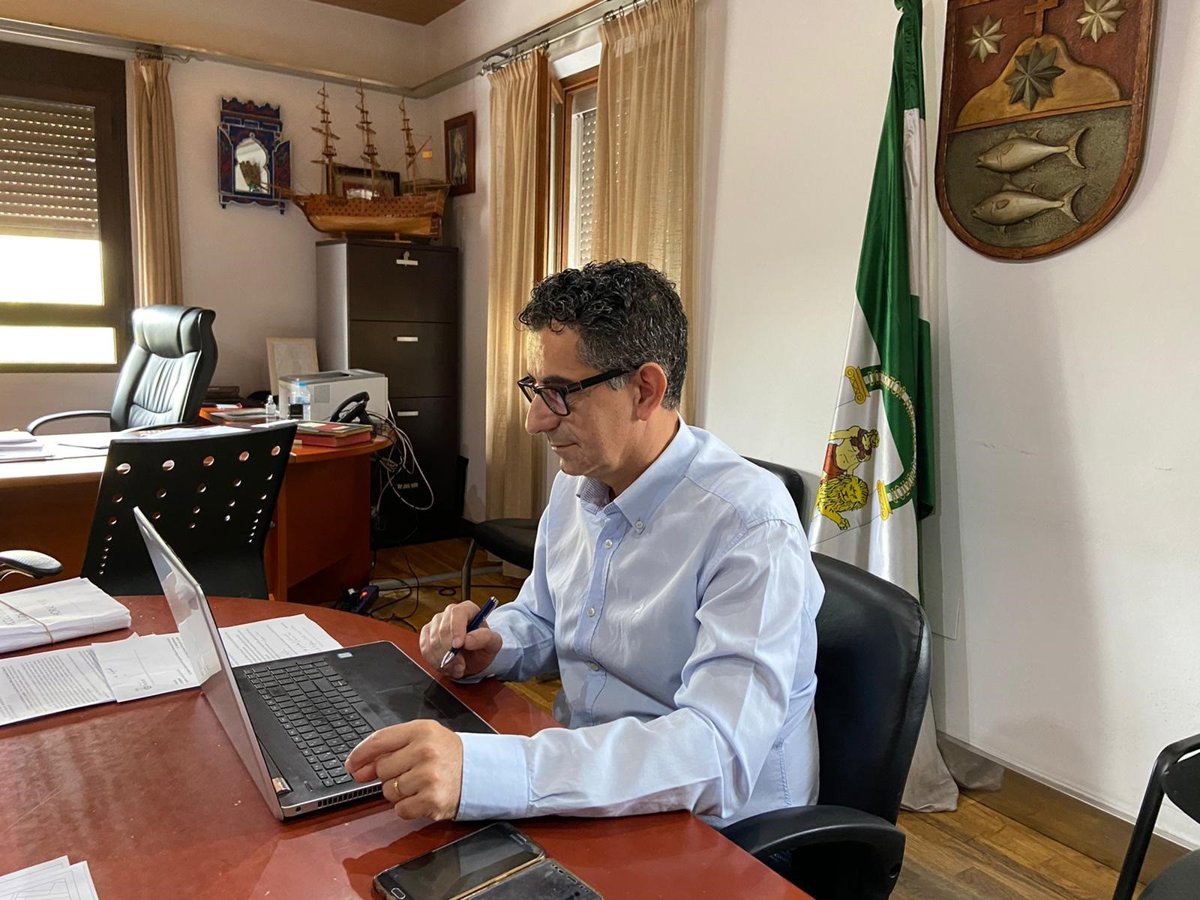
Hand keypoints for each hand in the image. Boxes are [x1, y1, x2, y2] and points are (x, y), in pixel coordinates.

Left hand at [345, 721, 463, 820]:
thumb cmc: (447, 755)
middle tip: (409, 771)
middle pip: (382, 769)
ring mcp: (429, 776)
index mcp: (421, 730)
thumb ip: (390, 748)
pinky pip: (400, 809)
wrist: (478, 773)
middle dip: (390, 774)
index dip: (360, 754)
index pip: (379, 740)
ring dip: (399, 792)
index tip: (351, 765)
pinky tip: (422, 797)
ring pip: (389, 791)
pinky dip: (407, 807)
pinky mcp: (432, 800)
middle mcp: (425, 751)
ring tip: (419, 783)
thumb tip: (357, 769)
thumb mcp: (423, 738)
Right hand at [419, 600, 501, 678]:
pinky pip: (425, 649)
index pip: (457, 613)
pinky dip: (435, 661)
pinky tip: (447, 666)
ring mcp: (436, 623)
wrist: (473, 658)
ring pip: (433, 641)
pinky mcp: (427, 634)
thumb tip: (468, 639)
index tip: (458, 645)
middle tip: (461, 666)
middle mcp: (450, 613)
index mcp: (468, 609)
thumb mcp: (493, 644)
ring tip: (457, 668)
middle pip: (443, 629)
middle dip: (450, 651)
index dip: (456, 629)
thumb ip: (485, 638)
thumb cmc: (483, 648)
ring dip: (444, 660)